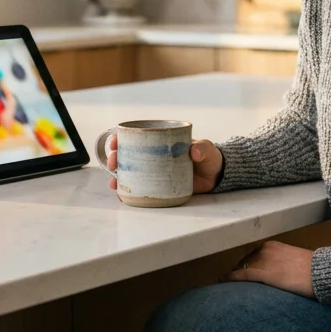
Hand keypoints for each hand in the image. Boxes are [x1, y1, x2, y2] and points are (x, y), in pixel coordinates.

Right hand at [106, 137, 223, 192]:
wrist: (216, 176)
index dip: (122, 138)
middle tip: (113, 163)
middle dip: (116, 158)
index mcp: (161, 141)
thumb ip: (203, 148)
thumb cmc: (209, 157)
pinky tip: (122, 195)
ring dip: (119, 176)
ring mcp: (155, 172)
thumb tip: (194, 151)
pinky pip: (140, 188)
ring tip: (114, 182)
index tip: (115, 141)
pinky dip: (129, 192)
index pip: (138, 136)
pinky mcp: (159, 187)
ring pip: (131, 172)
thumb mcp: (207, 149)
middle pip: (129, 155)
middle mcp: (154, 156)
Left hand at [225, 241, 314, 298]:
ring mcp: (264, 261)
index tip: (239, 272)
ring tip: (226, 285)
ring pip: (242, 268)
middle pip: (245, 261)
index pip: (253, 256)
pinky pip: (242, 275)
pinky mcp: (264, 273)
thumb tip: (279, 274)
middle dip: (239, 271)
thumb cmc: (314, 270)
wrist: (322, 273)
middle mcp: (265, 250)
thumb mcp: (296, 262)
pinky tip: (223, 282)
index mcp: (274, 245)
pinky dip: (231, 278)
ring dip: (235, 277)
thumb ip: (283, 264)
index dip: (245, 265)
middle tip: (231, 282)